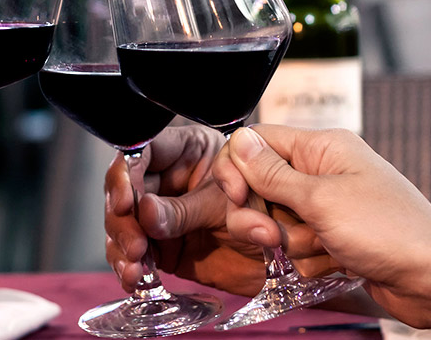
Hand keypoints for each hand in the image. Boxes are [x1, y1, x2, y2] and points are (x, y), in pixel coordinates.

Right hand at [104, 125, 264, 295]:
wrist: (308, 258)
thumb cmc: (281, 211)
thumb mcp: (236, 204)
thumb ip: (190, 207)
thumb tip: (146, 211)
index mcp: (193, 151)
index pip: (145, 151)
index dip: (128, 174)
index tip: (124, 202)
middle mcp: (176, 180)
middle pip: (128, 190)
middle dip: (123, 220)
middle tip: (134, 244)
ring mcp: (170, 215)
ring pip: (128, 225)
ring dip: (123, 248)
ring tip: (135, 269)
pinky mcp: (171, 248)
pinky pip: (142, 256)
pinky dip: (134, 270)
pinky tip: (136, 279)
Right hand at [213, 125, 430, 322]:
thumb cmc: (390, 231)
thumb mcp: (321, 198)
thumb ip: (272, 173)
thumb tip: (239, 140)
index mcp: (323, 148)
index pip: (258, 141)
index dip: (238, 167)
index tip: (235, 196)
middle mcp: (323, 172)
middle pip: (261, 185)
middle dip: (263, 215)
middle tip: (273, 235)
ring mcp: (329, 207)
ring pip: (276, 222)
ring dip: (292, 241)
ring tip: (324, 247)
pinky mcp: (333, 238)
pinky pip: (298, 248)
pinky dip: (310, 260)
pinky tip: (338, 263)